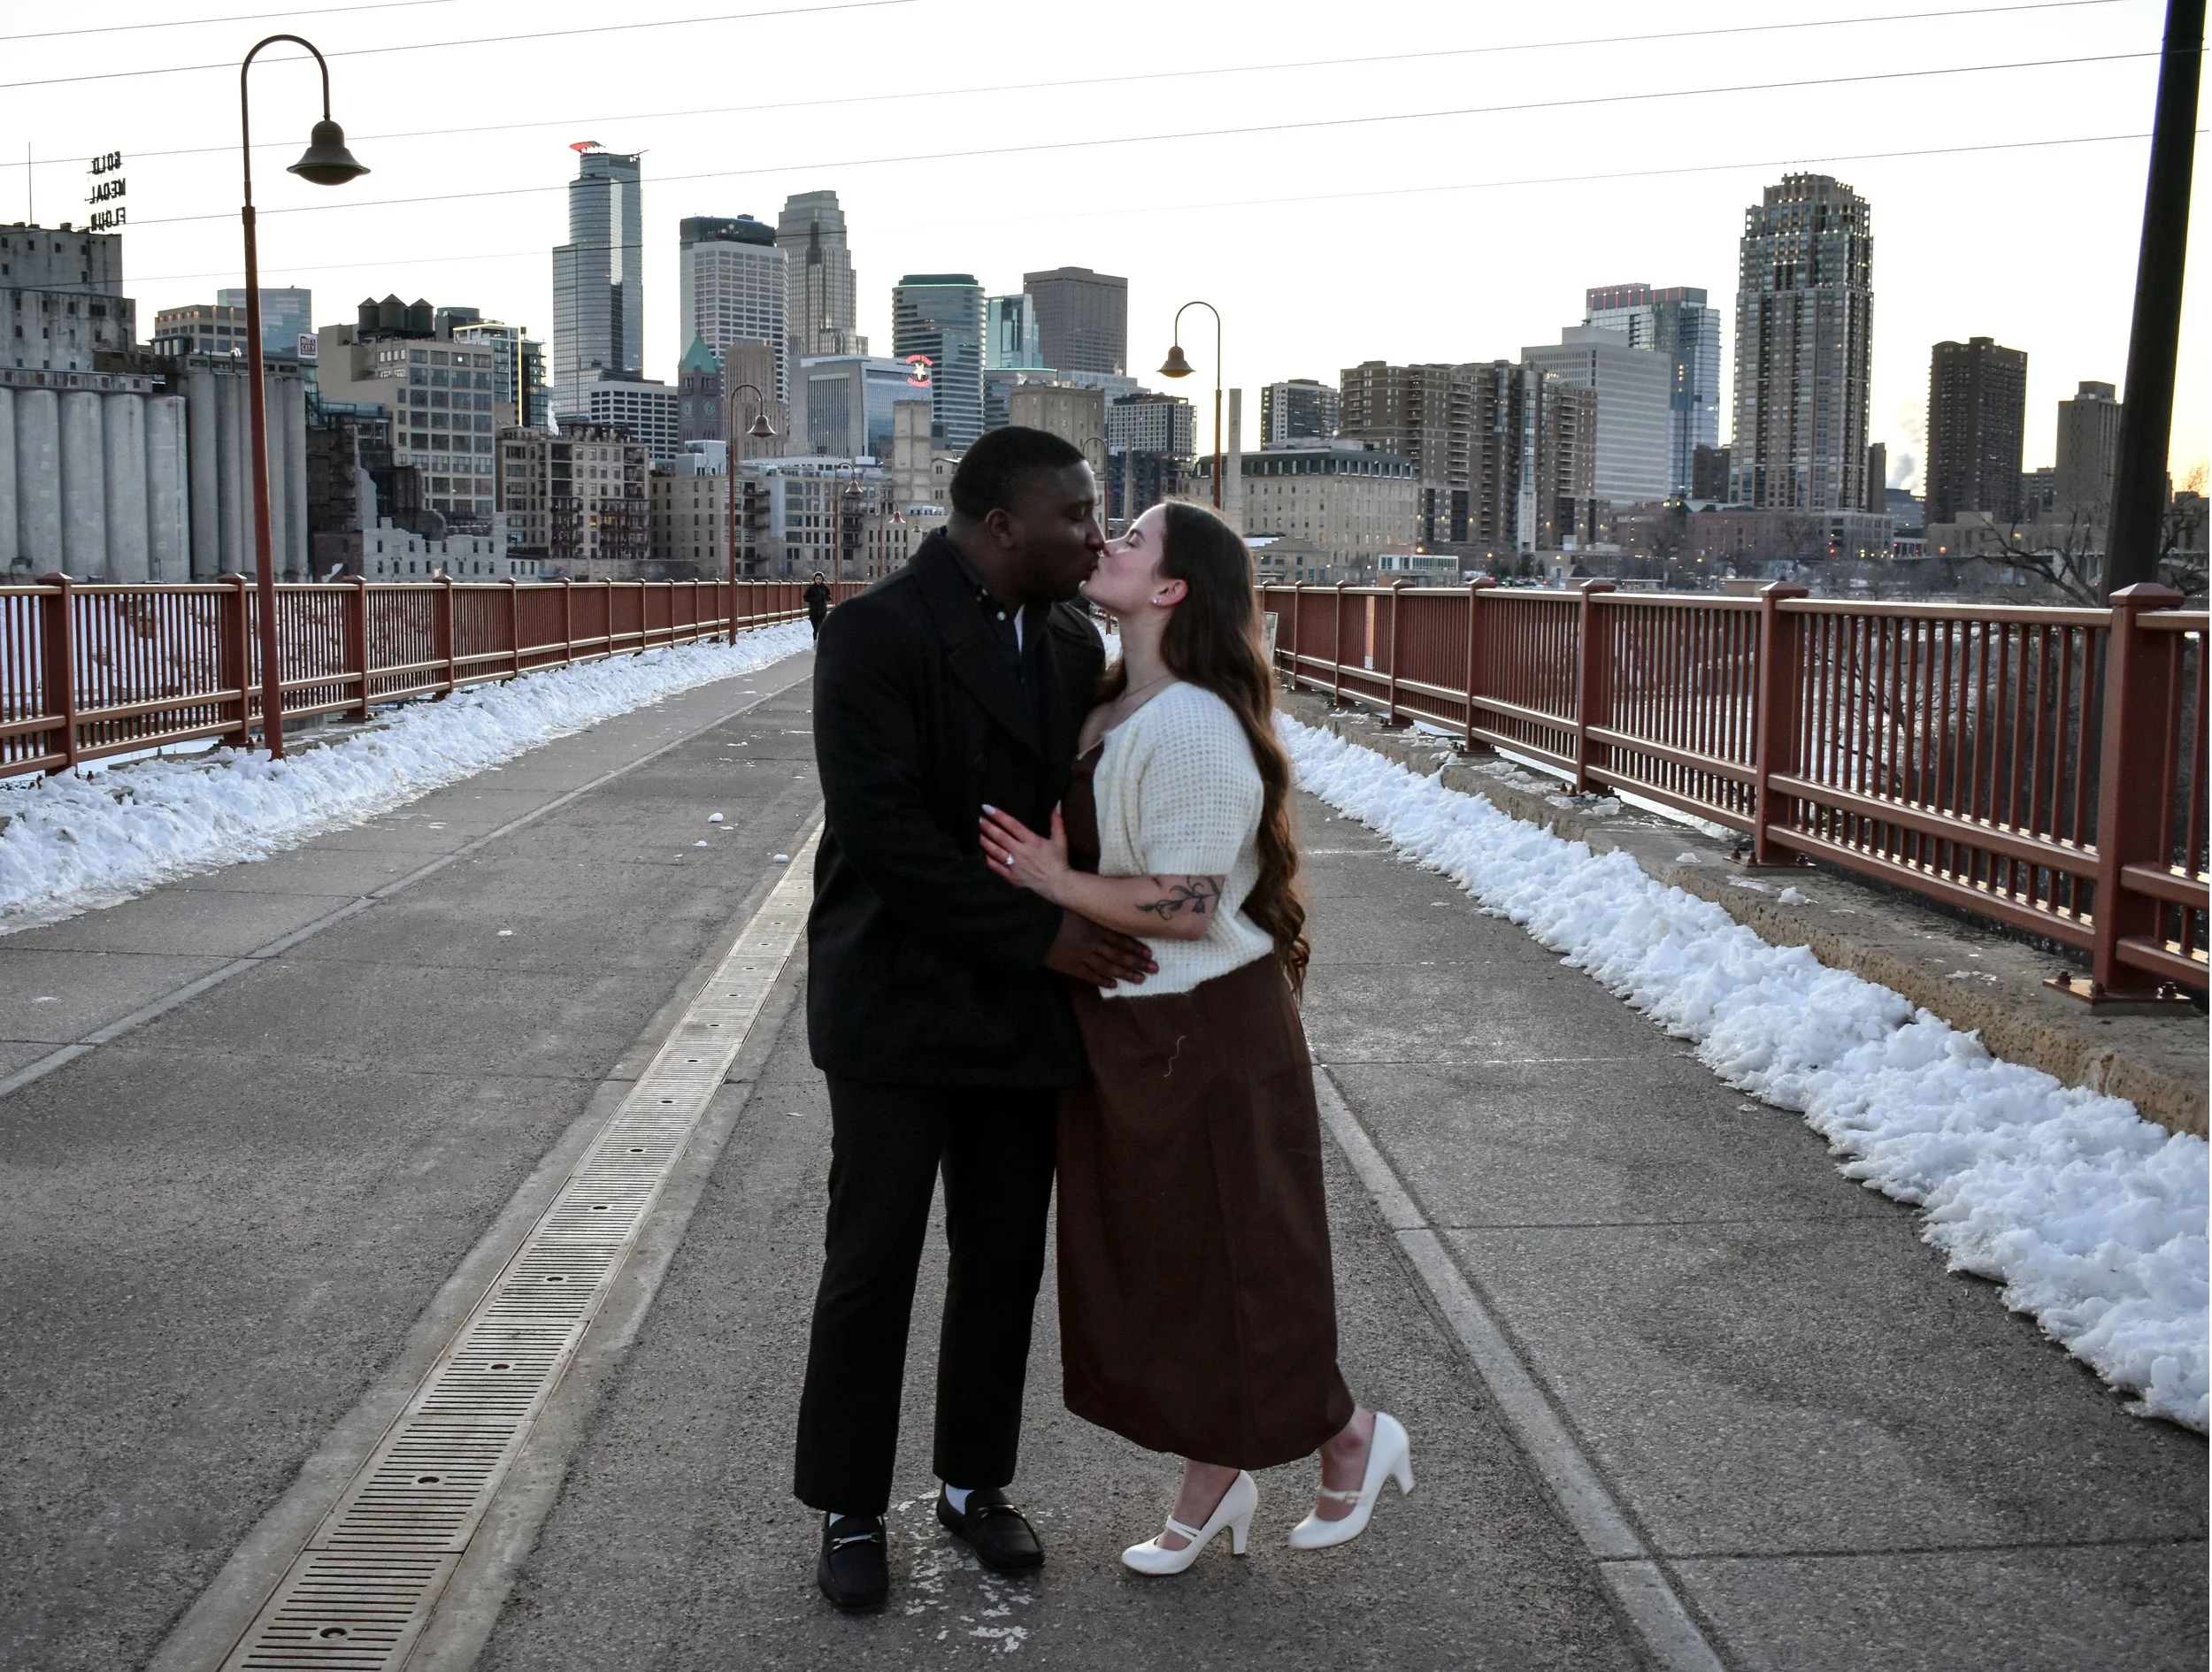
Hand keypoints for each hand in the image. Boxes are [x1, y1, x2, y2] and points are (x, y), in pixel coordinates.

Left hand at [980, 804, 1070, 902]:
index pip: (1012, 825)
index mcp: (1032, 841)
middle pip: (1000, 837)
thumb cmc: (1059, 861)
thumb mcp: (1060, 840)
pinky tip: (984, 853)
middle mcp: (1021, 852)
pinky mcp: (1012, 877)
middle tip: (978, 819)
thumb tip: (1056, 805)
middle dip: (988, 827)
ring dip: (985, 842)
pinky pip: (997, 867)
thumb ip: (1057, 822)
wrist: (1058, 884)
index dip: (999, 816)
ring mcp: (1015, 865)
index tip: (987, 808)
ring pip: (995, 852)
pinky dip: (989, 860)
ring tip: (977, 833)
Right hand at [1041, 909, 1156, 987]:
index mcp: (1095, 927)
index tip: (1150, 953)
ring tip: (1140, 980)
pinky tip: (1114, 984)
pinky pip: (1090, 975)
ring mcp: (1083, 956)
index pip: (1121, 938)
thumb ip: (1090, 911)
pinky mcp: (1071, 967)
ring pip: (1109, 967)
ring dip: (1126, 974)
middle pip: (1120, 954)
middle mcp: (1093, 943)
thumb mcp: (1076, 907)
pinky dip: (1102, 980)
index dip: (1136, 947)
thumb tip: (1103, 906)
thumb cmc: (1054, 912)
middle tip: (1154, 969)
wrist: (1034, 927)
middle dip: (1138, 963)